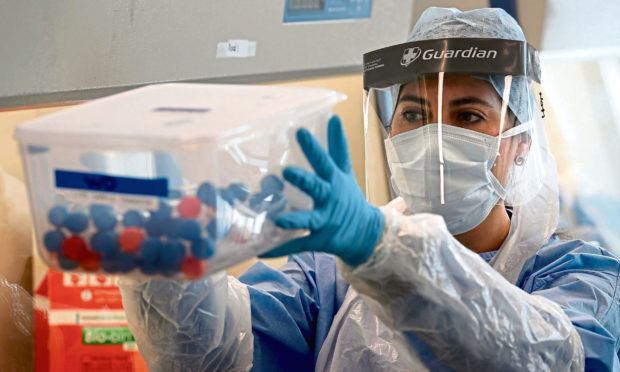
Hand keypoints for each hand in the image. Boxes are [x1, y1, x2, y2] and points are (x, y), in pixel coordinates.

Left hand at [261, 116, 383, 266]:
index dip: (313, 147)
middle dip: (303, 180)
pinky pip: (298, 245)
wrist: (365, 233)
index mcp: (334, 181)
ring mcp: (325, 222)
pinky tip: (262, 250)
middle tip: (286, 171)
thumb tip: (334, 117)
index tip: (299, 131)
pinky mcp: (320, 241)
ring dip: (295, 220)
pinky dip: (281, 248)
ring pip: (309, 220)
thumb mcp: (344, 172)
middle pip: (317, 188)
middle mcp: (330, 199)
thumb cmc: (348, 198)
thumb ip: (337, 146)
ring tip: (279, 220)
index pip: (324, 160)